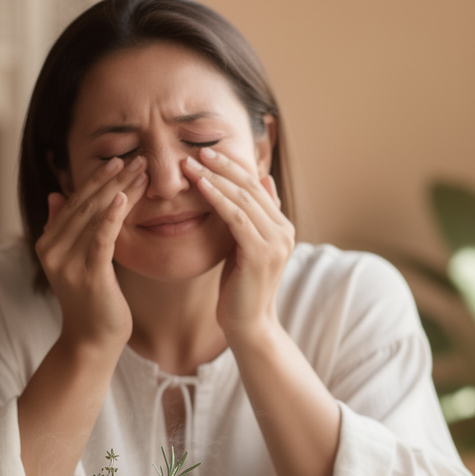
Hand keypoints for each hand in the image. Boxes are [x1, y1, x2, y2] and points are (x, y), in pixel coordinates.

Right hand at [35, 156, 147, 352]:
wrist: (92, 341)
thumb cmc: (91, 301)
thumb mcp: (75, 261)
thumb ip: (63, 228)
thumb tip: (56, 195)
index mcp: (48, 242)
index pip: (74, 202)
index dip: (97, 179)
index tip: (120, 159)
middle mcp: (52, 249)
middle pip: (84, 204)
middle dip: (111, 178)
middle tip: (136, 157)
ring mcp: (68, 263)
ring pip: (94, 216)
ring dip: (119, 190)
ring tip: (140, 169)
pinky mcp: (88, 275)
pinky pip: (101, 239)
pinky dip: (112, 216)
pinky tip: (124, 197)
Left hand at [183, 147, 293, 341]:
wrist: (248, 325)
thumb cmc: (241, 289)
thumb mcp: (246, 247)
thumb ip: (253, 217)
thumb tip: (263, 180)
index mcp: (282, 227)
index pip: (256, 186)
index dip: (232, 166)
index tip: (207, 152)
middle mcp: (284, 231)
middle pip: (251, 187)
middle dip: (223, 166)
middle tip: (197, 150)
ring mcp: (276, 242)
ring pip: (243, 199)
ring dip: (215, 178)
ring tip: (190, 165)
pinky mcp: (261, 253)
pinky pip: (236, 217)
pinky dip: (218, 199)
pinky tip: (200, 187)